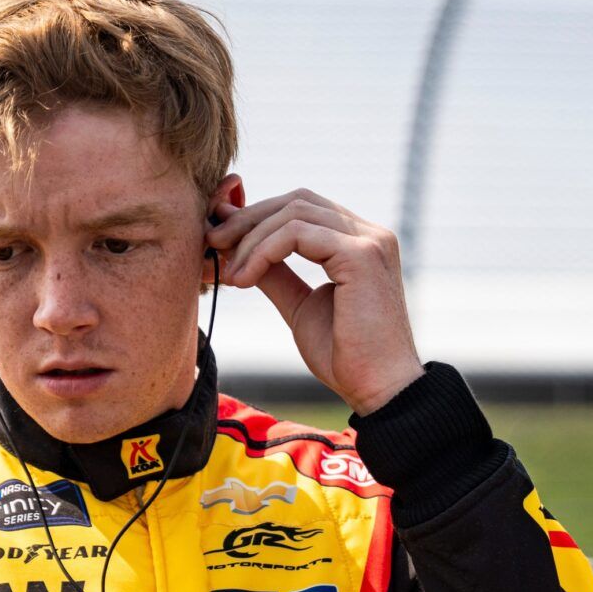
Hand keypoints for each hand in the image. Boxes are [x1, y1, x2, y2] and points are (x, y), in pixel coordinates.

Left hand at [207, 190, 423, 414]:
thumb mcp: (300, 307)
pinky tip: (246, 279)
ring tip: (231, 272)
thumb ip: (277, 274)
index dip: (259, 217)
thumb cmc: (346, 357)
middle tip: (213, 242)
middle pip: (297, 201)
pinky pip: (297, 233)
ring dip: (251, 238)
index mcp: (360, 243)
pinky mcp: (362, 255)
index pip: (304, 209)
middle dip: (249, 219)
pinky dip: (264, 251)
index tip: (222, 239)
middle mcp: (369, 234)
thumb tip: (240, 249)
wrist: (379, 390)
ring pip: (294, 213)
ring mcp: (369, 241)